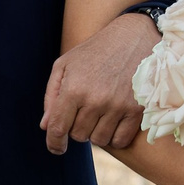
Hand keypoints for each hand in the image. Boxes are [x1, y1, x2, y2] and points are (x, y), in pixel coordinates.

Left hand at [41, 14, 160, 154]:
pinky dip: (115, 136)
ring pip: (99, 140)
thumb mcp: (66, 64)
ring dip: (96, 132)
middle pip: (78, 135)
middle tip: (84, 112)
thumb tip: (46, 126)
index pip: (58, 128)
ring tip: (100, 115)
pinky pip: (120, 141)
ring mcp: (118, 107)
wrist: (135, 36)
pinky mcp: (137, 110)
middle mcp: (95, 100)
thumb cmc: (96, 50)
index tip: (56, 148)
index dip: (54, 143)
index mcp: (74, 88)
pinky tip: (114, 122)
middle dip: (77, 127)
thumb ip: (52, 95)